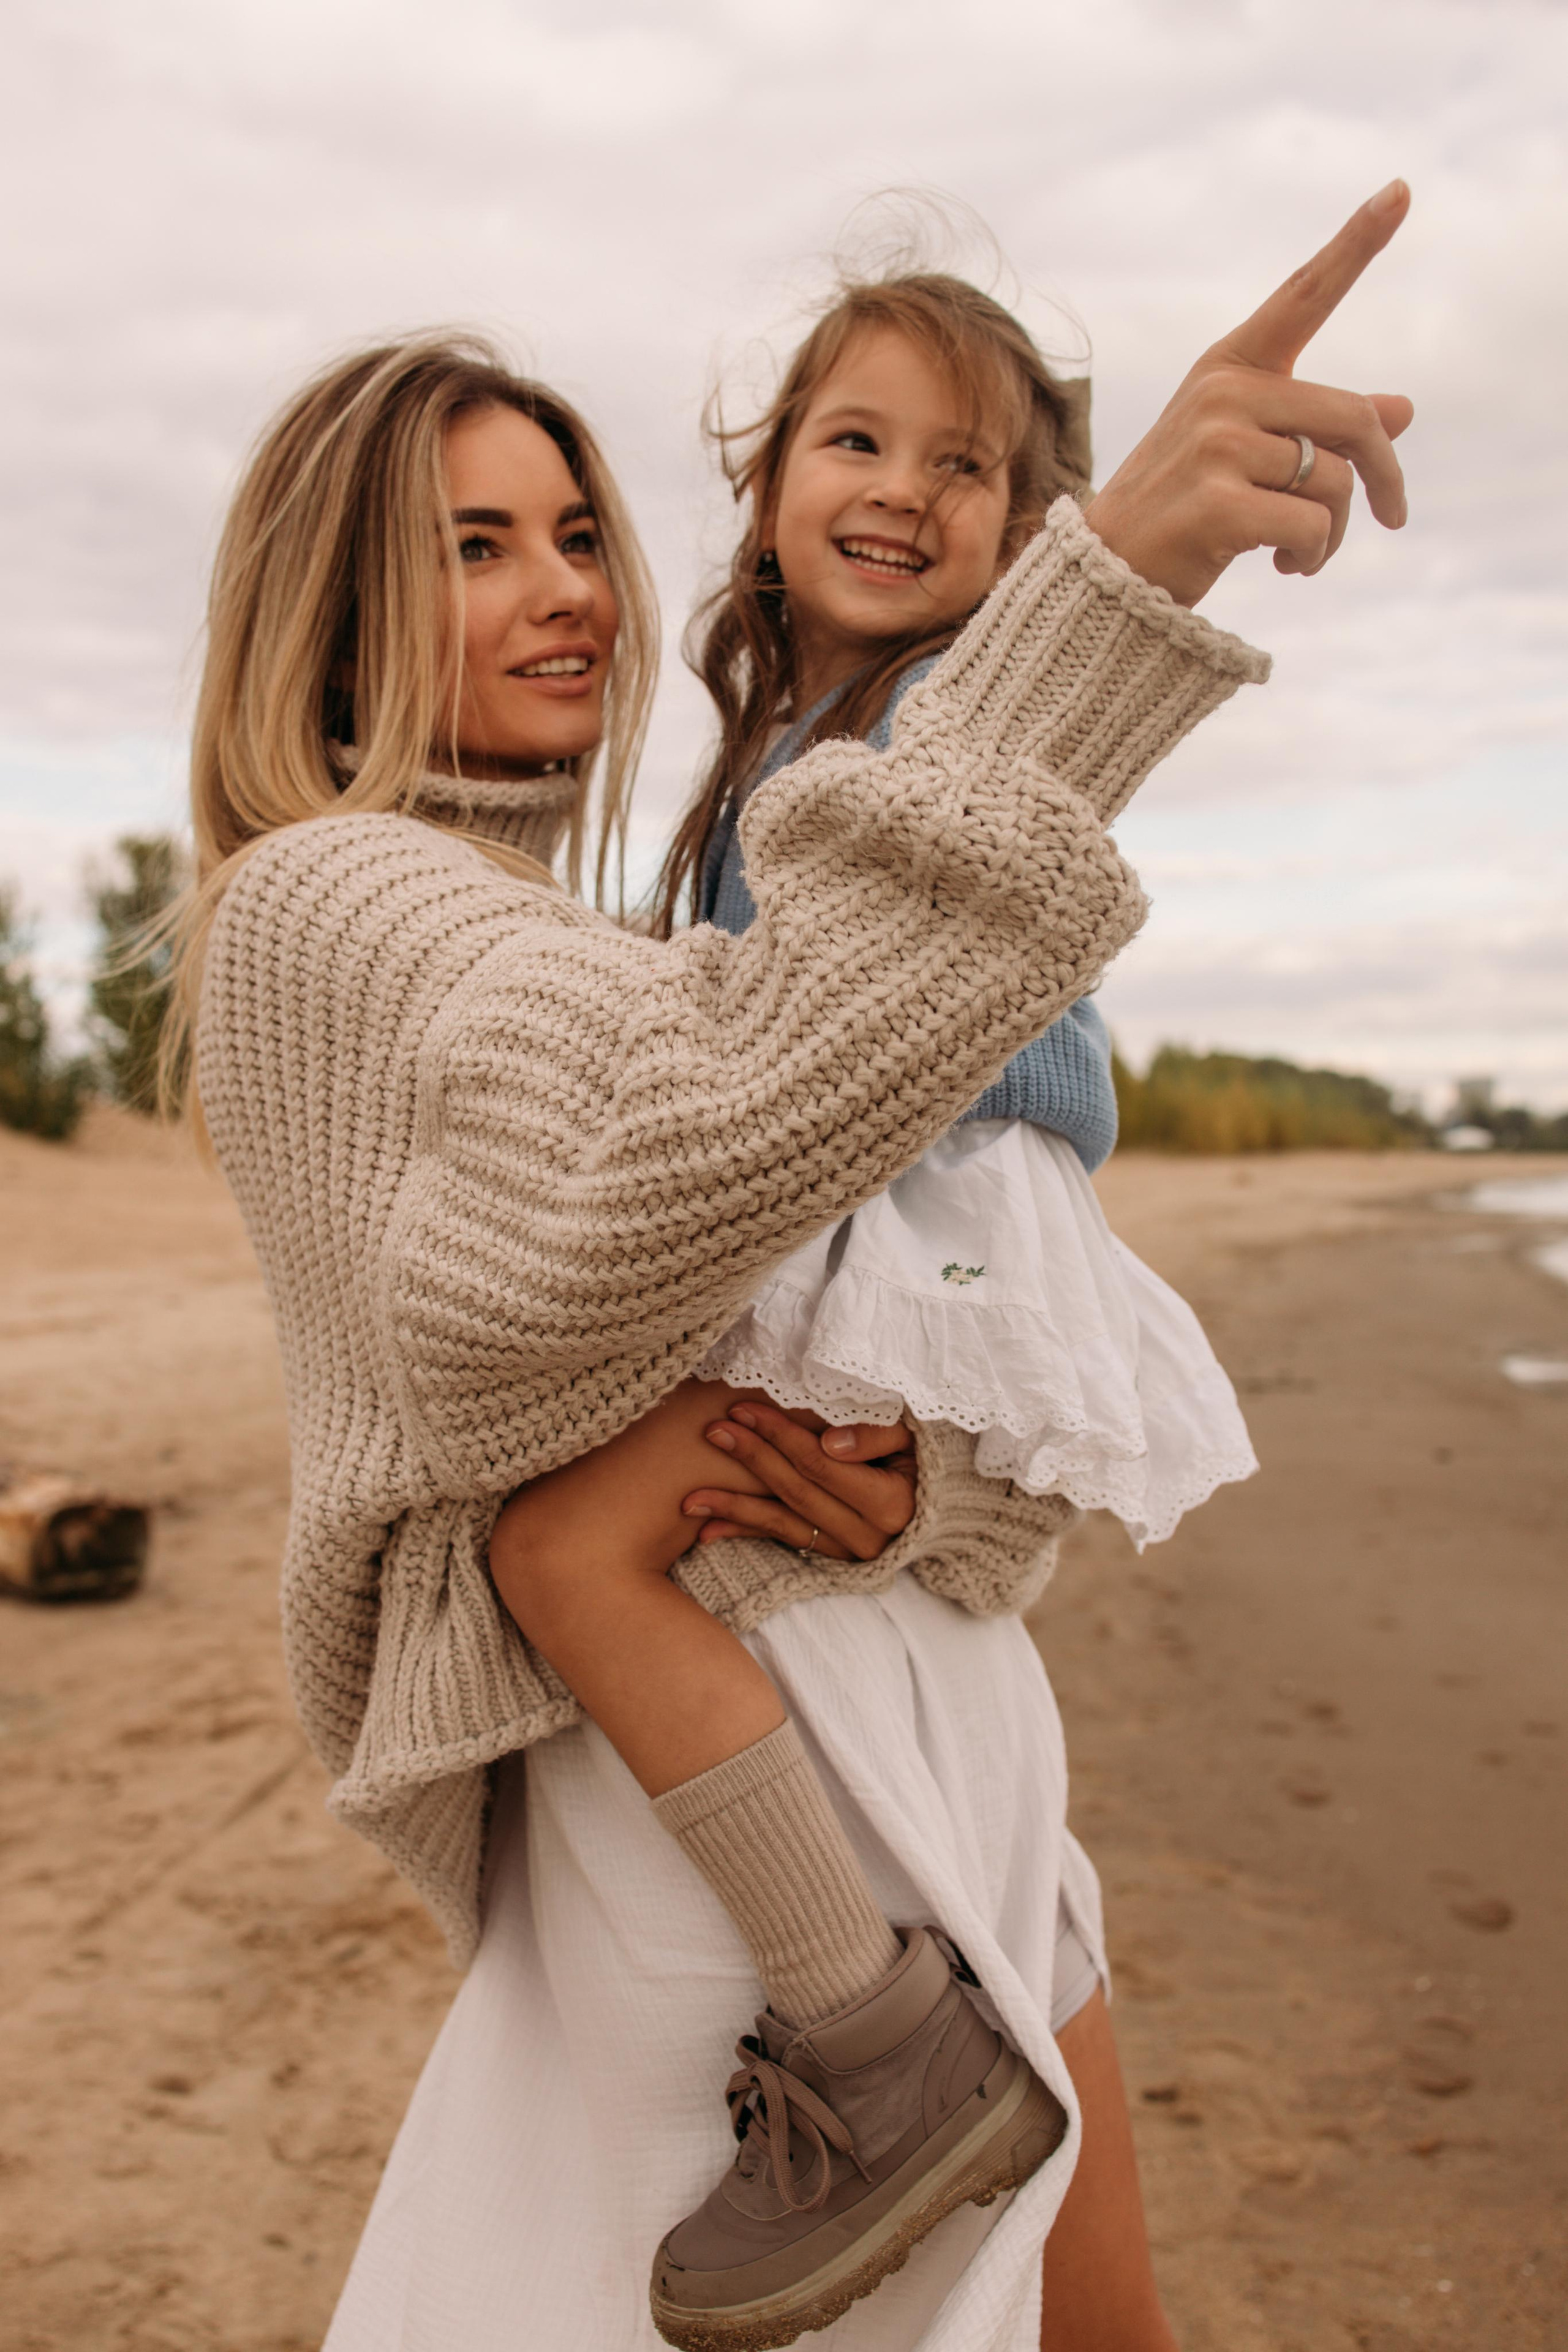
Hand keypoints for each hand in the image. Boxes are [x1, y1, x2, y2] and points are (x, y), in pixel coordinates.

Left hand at [682, 1398, 916, 1560]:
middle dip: (752, 1459)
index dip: (780, 1436)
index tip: (744, 1410)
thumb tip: (829, 1441)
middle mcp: (868, 1537)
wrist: (943, 1507)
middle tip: (713, 1431)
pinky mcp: (833, 1559)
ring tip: (690, 1496)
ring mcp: (848, 1553)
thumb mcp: (913, 1438)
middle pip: (796, 1491)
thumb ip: (876, 1436)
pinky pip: (783, 1543)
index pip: (821, 1464)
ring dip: (734, 1508)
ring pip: (782, 1525)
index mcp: (890, 1503)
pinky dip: (745, 1535)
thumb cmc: (925, 1458)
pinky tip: (706, 1533)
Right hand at [1085, 181, 1414, 606]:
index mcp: (1229, 367)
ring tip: (1304, 554)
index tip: (1402, 189)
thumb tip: (1402, 409)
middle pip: (1354, 419)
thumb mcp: (1251, 454)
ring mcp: (1216, 445)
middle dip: (1384, 476)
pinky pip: (1312, 525)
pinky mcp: (1218, 503)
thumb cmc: (1183, 509)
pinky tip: (1287, 568)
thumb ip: (1320, 428)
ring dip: (1336, 531)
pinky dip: (1314, 555)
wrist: (1107, 575)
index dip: (1357, 243)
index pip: (1304, 296)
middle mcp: (1223, 393)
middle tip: (1392, 516)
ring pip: (1336, 481)